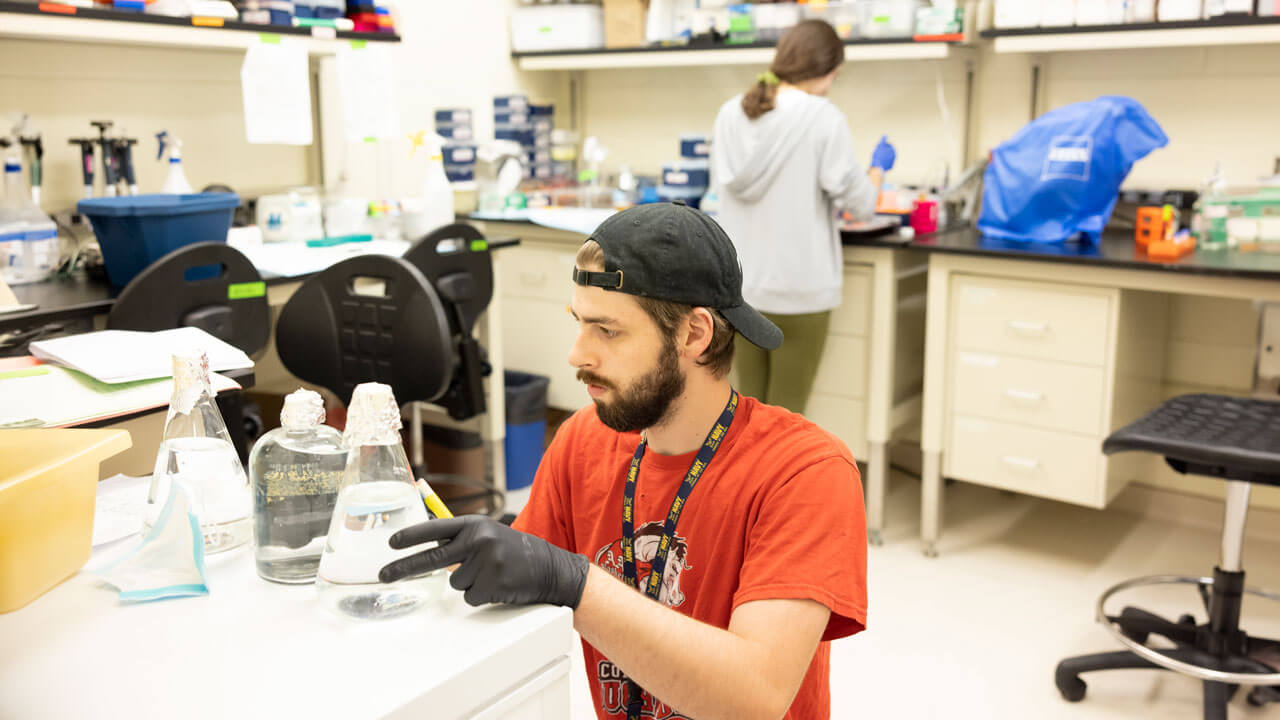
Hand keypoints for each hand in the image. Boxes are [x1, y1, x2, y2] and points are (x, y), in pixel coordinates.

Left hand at [379, 515, 589, 608]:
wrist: (549, 568)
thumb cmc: (516, 552)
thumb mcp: (489, 534)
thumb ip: (462, 539)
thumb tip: (431, 548)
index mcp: (476, 525)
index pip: (436, 529)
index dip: (412, 537)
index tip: (391, 543)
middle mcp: (479, 541)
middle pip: (432, 559)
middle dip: (404, 568)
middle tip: (383, 575)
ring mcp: (486, 564)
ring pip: (455, 583)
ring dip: (470, 583)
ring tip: (492, 574)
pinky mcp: (492, 585)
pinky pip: (470, 597)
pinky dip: (482, 595)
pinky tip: (499, 585)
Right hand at [870, 135, 895, 171]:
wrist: (878, 168)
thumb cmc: (878, 156)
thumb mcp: (880, 146)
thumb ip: (883, 140)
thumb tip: (885, 135)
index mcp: (893, 150)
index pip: (887, 145)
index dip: (882, 145)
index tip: (877, 147)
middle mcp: (895, 156)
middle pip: (887, 151)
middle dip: (882, 151)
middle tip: (876, 152)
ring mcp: (893, 162)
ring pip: (886, 157)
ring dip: (882, 156)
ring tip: (877, 158)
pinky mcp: (890, 167)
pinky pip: (885, 162)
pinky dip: (882, 162)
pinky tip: (878, 162)